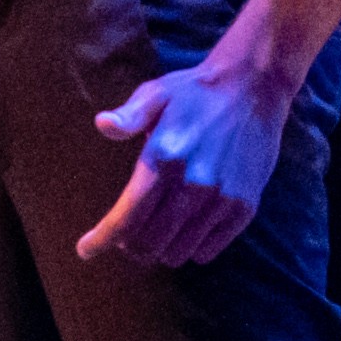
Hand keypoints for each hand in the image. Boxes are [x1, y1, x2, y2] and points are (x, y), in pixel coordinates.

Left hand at [82, 49, 301, 267]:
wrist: (255, 87)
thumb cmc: (196, 92)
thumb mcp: (156, 93)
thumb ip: (128, 116)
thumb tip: (103, 125)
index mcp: (163, 158)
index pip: (126, 217)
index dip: (101, 239)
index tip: (85, 250)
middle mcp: (192, 185)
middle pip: (148, 243)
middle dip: (128, 245)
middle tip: (125, 235)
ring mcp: (221, 200)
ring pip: (177, 253)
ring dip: (160, 249)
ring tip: (156, 232)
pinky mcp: (244, 208)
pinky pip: (208, 251)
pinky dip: (191, 249)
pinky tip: (186, 231)